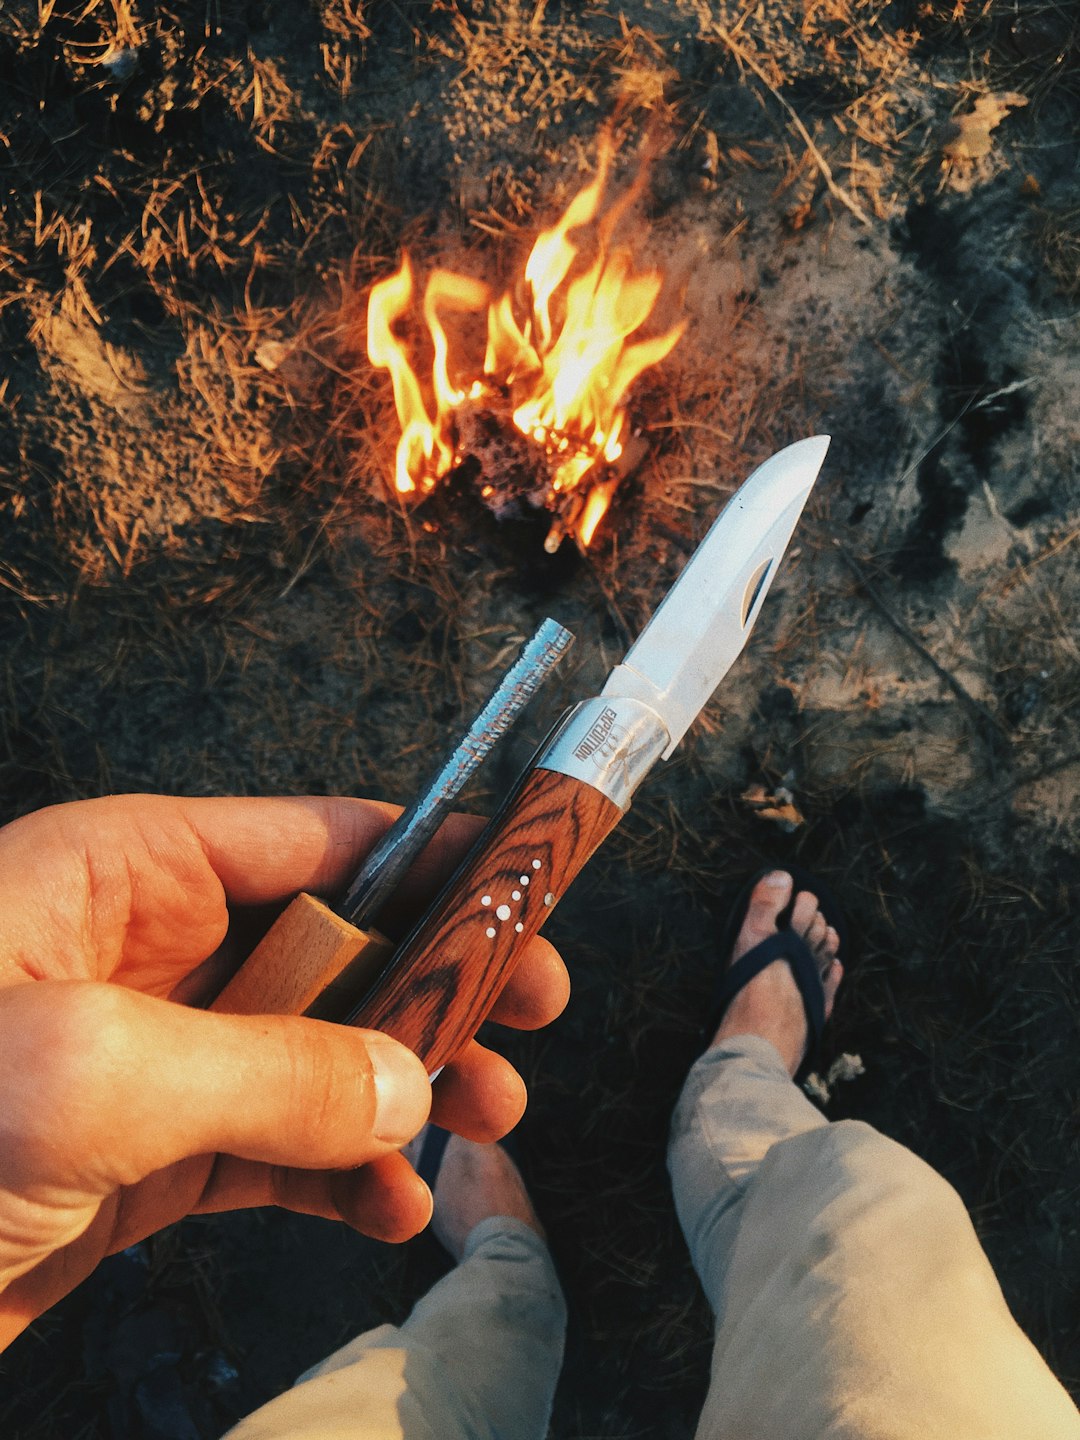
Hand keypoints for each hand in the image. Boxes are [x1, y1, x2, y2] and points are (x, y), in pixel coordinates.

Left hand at [0, 794, 569, 1347]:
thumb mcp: (95, 1075)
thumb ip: (275, 1070)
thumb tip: (413, 1083)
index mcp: (122, 874)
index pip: (312, 837)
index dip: (427, 855)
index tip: (520, 881)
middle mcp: (143, 954)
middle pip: (333, 944)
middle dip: (436, 982)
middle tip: (533, 1012)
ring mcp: (147, 1061)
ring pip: (316, 1052)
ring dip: (406, 1087)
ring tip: (487, 1121)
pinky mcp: (139, 1160)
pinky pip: (273, 1150)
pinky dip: (342, 1177)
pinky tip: (389, 1210)